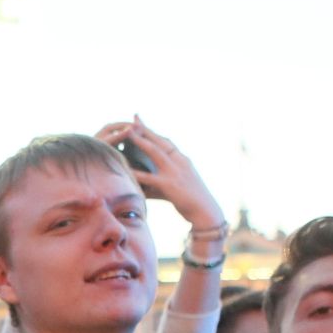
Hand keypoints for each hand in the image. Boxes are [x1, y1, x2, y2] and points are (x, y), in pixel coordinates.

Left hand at [95, 116, 223, 231]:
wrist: (206, 213)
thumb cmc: (189, 202)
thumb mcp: (175, 187)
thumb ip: (157, 183)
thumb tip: (140, 184)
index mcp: (182, 160)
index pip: (166, 141)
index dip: (153, 131)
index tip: (141, 122)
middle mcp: (180, 162)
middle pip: (160, 141)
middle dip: (146, 129)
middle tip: (133, 118)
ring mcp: (176, 172)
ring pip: (156, 152)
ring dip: (142, 141)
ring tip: (128, 133)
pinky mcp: (170, 186)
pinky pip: (150, 178)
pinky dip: (138, 173)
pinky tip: (126, 168)